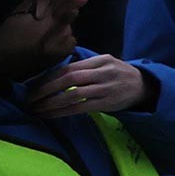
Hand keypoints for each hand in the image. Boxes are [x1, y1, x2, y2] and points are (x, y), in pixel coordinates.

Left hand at [35, 53, 151, 116]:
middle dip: (46, 89)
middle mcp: (104, 73)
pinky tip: (50, 115)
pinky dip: (61, 112)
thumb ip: (85, 66)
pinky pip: (79, 108)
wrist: (144, 86)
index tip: (34, 85)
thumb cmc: (118, 74)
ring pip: (74, 95)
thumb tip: (53, 74)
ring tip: (37, 108)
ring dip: (51, 102)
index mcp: (101, 60)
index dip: (49, 76)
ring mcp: (106, 88)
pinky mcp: (106, 103)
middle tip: (30, 98)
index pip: (70, 67)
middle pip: (70, 78)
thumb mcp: (106, 64)